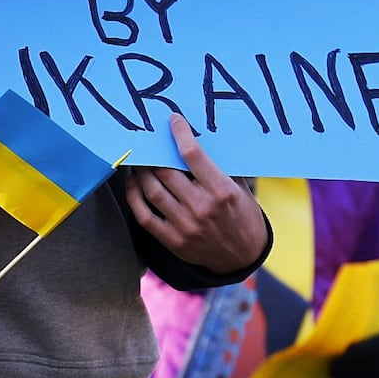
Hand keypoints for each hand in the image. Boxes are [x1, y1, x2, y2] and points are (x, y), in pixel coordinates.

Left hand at [123, 113, 267, 273]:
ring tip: (140, 159)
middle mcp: (202, 208)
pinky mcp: (173, 241)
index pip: (193, 155)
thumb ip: (219, 165)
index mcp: (222, 191)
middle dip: (155, 152)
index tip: (174, 121)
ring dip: (142, 171)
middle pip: (166, 171)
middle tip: (150, 140)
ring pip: (152, 190)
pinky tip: (134, 182)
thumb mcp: (240, 187)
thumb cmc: (242, 215)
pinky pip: (144, 215)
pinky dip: (134, 196)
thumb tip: (195, 139)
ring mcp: (185, 226)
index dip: (180, 133)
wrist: (243, 257)